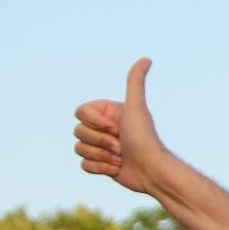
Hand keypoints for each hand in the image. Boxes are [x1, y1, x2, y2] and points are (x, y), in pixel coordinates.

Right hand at [75, 58, 175, 197]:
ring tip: (121, 157)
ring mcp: (100, 145)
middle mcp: (103, 127)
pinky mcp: (99, 163)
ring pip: (79, 148)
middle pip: (78, 131)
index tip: (117, 128)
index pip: (80, 112)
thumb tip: (146, 59)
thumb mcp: (137, 107)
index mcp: (108, 113)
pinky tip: (118, 168)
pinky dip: (100, 168)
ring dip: (102, 156)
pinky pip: (83, 165)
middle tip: (121, 145)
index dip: (96, 123)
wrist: (150, 170)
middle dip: (101, 141)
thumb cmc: (144, 138)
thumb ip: (135, 82)